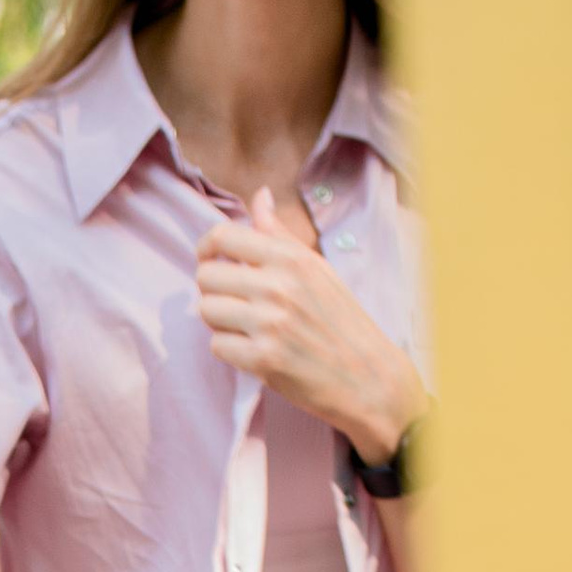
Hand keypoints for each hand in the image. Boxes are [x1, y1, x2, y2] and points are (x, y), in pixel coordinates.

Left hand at [194, 188, 426, 461]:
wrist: (365, 374)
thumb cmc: (339, 319)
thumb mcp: (316, 267)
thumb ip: (279, 234)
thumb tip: (260, 196)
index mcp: (290, 258)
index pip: (223, 236)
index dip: (206, 248)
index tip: (209, 259)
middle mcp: (278, 286)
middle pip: (206, 276)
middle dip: (212, 290)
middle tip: (234, 302)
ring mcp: (269, 323)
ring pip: (207, 310)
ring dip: (219, 321)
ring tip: (245, 327)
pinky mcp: (262, 359)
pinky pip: (216, 345)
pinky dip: (229, 349)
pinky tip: (252, 350)